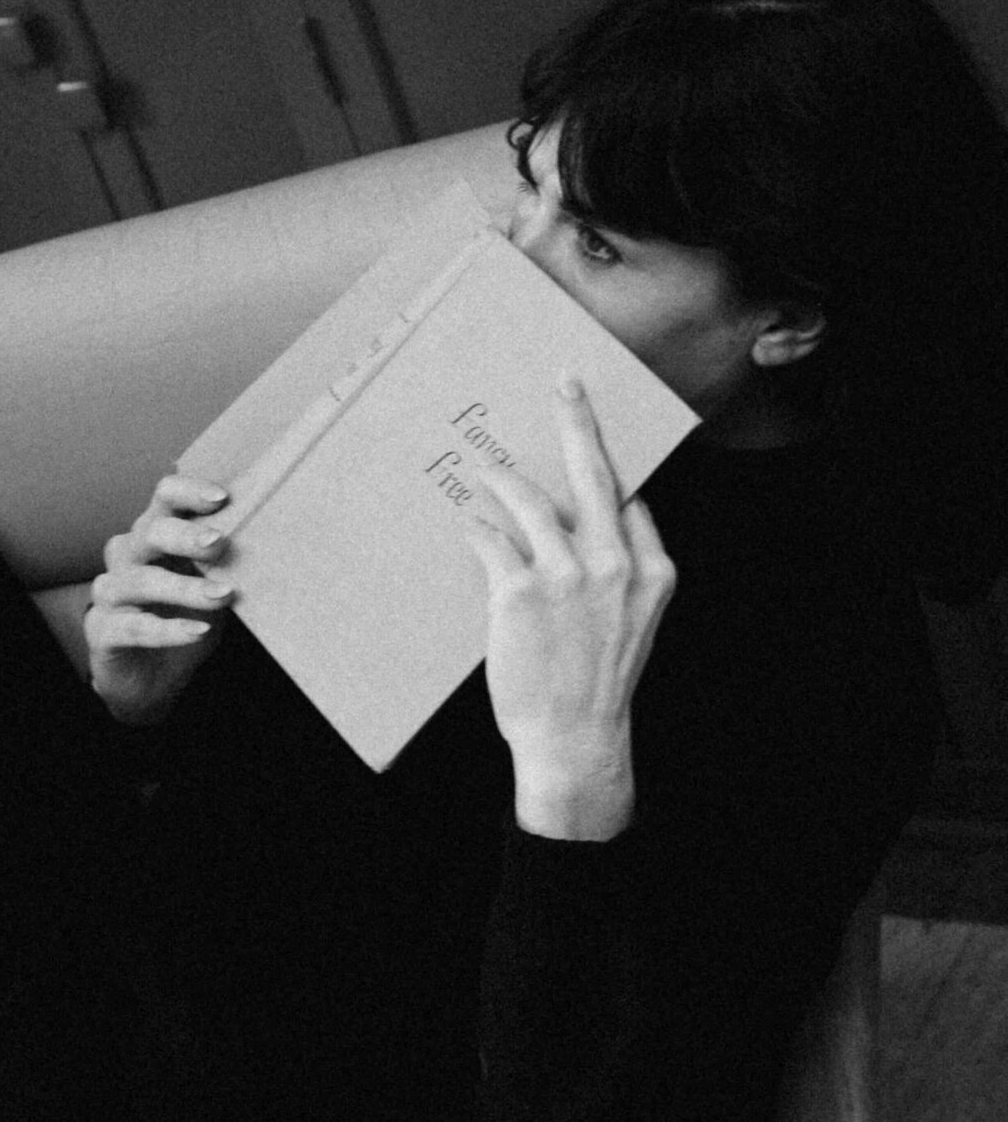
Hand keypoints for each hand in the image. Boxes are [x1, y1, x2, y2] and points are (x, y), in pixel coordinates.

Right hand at [86, 473, 234, 725]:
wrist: (151, 678)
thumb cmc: (183, 618)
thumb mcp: (211, 584)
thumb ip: (227, 562)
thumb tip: (273, 540)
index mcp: (154, 533)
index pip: (165, 497)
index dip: (189, 491)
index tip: (223, 498)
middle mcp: (127, 555)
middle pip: (149, 532)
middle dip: (185, 535)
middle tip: (220, 543)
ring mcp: (110, 593)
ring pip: (141, 581)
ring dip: (184, 587)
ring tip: (222, 595)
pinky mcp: (103, 630)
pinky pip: (133, 627)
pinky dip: (167, 629)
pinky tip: (197, 631)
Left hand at [460, 376, 675, 838]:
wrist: (575, 738)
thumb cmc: (598, 680)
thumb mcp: (634, 623)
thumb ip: (620, 572)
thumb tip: (584, 524)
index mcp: (652, 570)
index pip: (630, 498)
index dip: (608, 458)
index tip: (590, 424)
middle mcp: (614, 564)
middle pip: (595, 473)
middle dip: (578, 420)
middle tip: (563, 383)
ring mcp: (567, 575)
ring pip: (531, 499)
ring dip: (503, 477)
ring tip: (485, 467)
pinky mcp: (519, 591)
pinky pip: (491, 536)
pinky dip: (477, 525)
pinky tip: (468, 520)